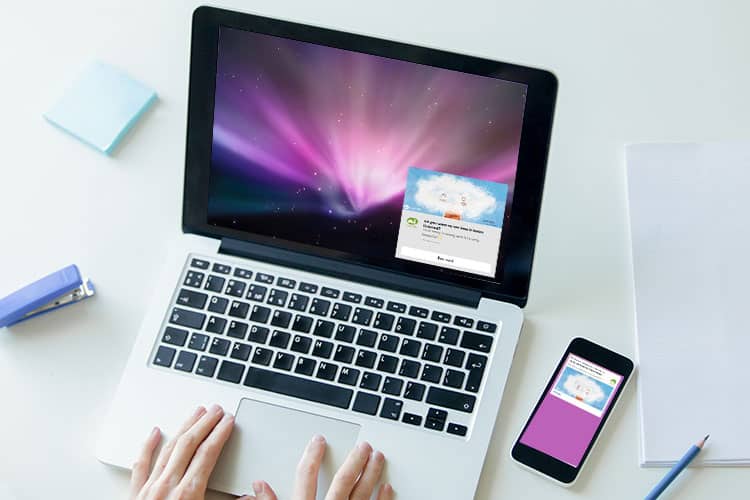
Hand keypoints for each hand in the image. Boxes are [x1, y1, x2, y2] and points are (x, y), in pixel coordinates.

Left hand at [130, 405, 234, 499]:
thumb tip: (251, 496)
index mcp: (189, 494)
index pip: (208, 454)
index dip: (220, 434)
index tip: (227, 421)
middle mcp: (168, 486)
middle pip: (189, 445)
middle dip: (205, 424)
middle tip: (215, 410)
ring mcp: (149, 489)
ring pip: (168, 449)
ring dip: (184, 428)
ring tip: (195, 414)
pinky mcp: (135, 494)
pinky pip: (141, 465)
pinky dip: (148, 446)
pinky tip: (155, 433)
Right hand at [246, 436, 393, 499]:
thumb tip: (257, 486)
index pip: (306, 477)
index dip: (312, 456)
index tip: (319, 440)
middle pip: (342, 482)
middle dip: (353, 461)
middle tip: (363, 445)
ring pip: (361, 494)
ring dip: (370, 474)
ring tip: (378, 456)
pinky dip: (382, 498)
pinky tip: (387, 486)